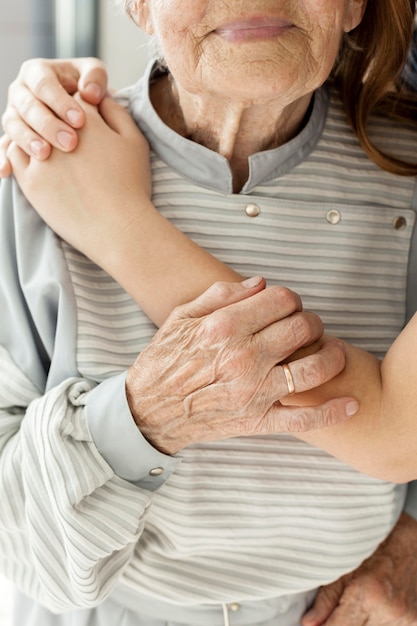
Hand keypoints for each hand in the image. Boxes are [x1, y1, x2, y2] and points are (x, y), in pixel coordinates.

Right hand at [0, 57, 107, 175]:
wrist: (81, 112)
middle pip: (28, 107)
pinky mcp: (12, 137)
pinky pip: (4, 148)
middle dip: (48, 125)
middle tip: (70, 142)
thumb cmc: (87, 91)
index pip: (44, 84)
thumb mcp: (93, 77)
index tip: (80, 120)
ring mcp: (14, 115)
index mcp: (37, 73)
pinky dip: (3, 159)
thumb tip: (90, 92)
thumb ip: (95, 77)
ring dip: (28, 141)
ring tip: (45, 154)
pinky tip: (6, 171)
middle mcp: (21, 92)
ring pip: (14, 126)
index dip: (60, 102)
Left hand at [7, 94, 151, 266]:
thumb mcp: (135, 141)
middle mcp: (57, 130)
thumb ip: (117, 112)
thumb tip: (101, 96)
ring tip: (54, 151)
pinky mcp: (29, 181)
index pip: (75, 98)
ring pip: (27, 130)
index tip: (90, 126)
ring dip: (37, 135)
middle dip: (59, 123)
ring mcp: (39, 156)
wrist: (118, 227)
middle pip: (50, 113)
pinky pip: (14, 156)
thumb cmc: (131, 185)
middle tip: (74, 142)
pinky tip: (40, 163)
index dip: (83, 111)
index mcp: (85, 116)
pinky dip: (23, 153)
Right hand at [126, 280, 355, 454]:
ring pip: (314, 368)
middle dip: (312, 321)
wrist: (147, 412)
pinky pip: (303, 419)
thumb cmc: (162, 361)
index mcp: (225, 327)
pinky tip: (350, 404)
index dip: (292, 298)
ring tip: (333, 351)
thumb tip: (260, 283)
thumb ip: (221, 294)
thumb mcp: (181, 317)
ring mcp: (253, 391)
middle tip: (308, 325)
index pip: (282, 300)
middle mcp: (244, 357)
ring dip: (332, 355)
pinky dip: (331, 412)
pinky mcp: (257, 420)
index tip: (289, 305)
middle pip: (303, 328)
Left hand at [302, 513, 416, 625]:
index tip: (316, 622)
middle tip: (339, 607)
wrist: (413, 536)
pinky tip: (375, 606)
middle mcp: (389, 612)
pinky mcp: (416, 622)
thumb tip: (308, 623)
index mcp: (368, 595)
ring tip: (359, 600)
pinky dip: (377, 622)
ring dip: (361, 623)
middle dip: (341, 623)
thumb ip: (327, 596)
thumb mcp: (346, 560)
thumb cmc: (376, 541)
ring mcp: (407, 620)